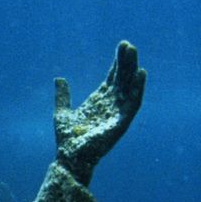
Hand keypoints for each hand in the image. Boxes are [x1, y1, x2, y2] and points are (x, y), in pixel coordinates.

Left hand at [53, 41, 145, 185]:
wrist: (69, 157)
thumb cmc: (68, 140)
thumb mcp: (62, 112)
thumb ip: (63, 96)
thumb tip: (59, 78)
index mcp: (99, 102)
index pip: (112, 78)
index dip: (117, 63)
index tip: (122, 46)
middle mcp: (111, 105)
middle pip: (122, 79)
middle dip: (125, 62)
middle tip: (128, 44)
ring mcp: (118, 113)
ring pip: (129, 87)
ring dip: (132, 69)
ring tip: (133, 52)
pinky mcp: (122, 121)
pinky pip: (133, 103)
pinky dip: (138, 88)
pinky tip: (141, 73)